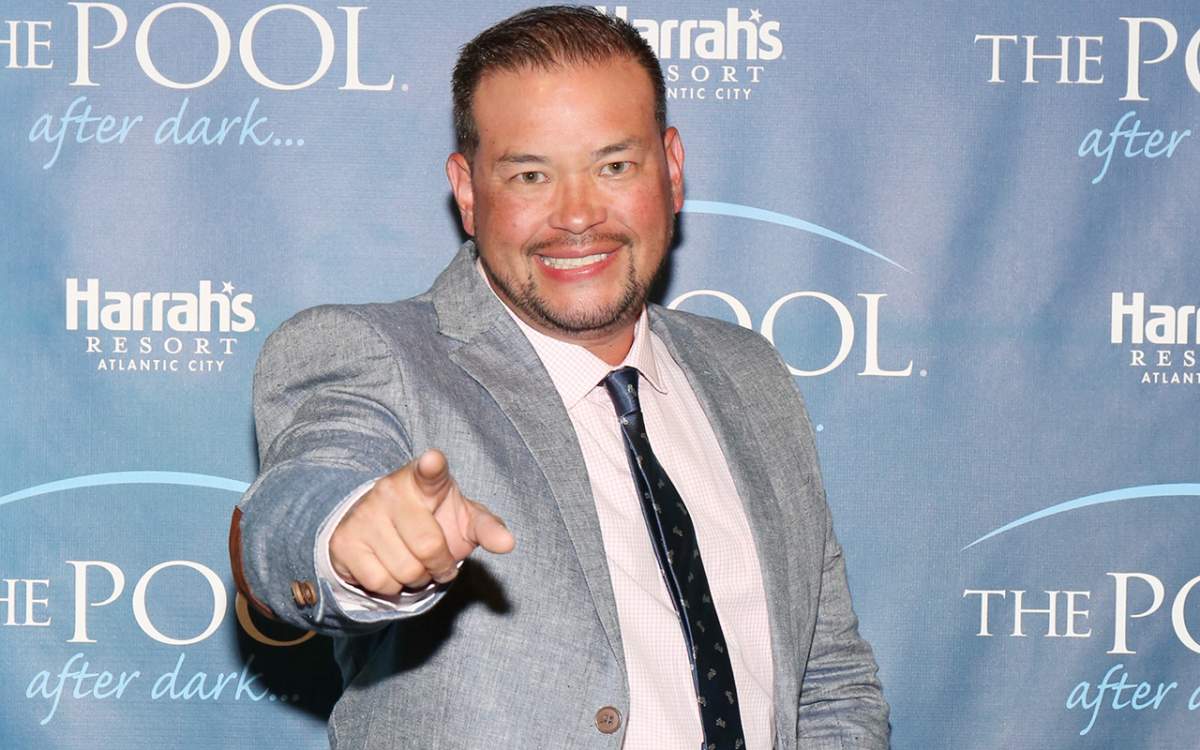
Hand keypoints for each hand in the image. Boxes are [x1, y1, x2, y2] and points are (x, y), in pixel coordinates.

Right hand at [328, 449, 514, 595]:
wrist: (381, 530)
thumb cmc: (432, 521)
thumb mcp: (463, 520)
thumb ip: (487, 528)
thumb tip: (508, 543)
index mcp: (424, 479)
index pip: (429, 471)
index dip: (431, 467)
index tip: (433, 461)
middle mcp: (390, 491)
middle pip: (428, 547)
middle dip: (440, 566)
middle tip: (437, 562)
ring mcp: (364, 514)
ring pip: (404, 570)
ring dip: (417, 579)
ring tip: (412, 562)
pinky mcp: (344, 541)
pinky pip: (379, 581)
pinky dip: (391, 588)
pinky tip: (389, 568)